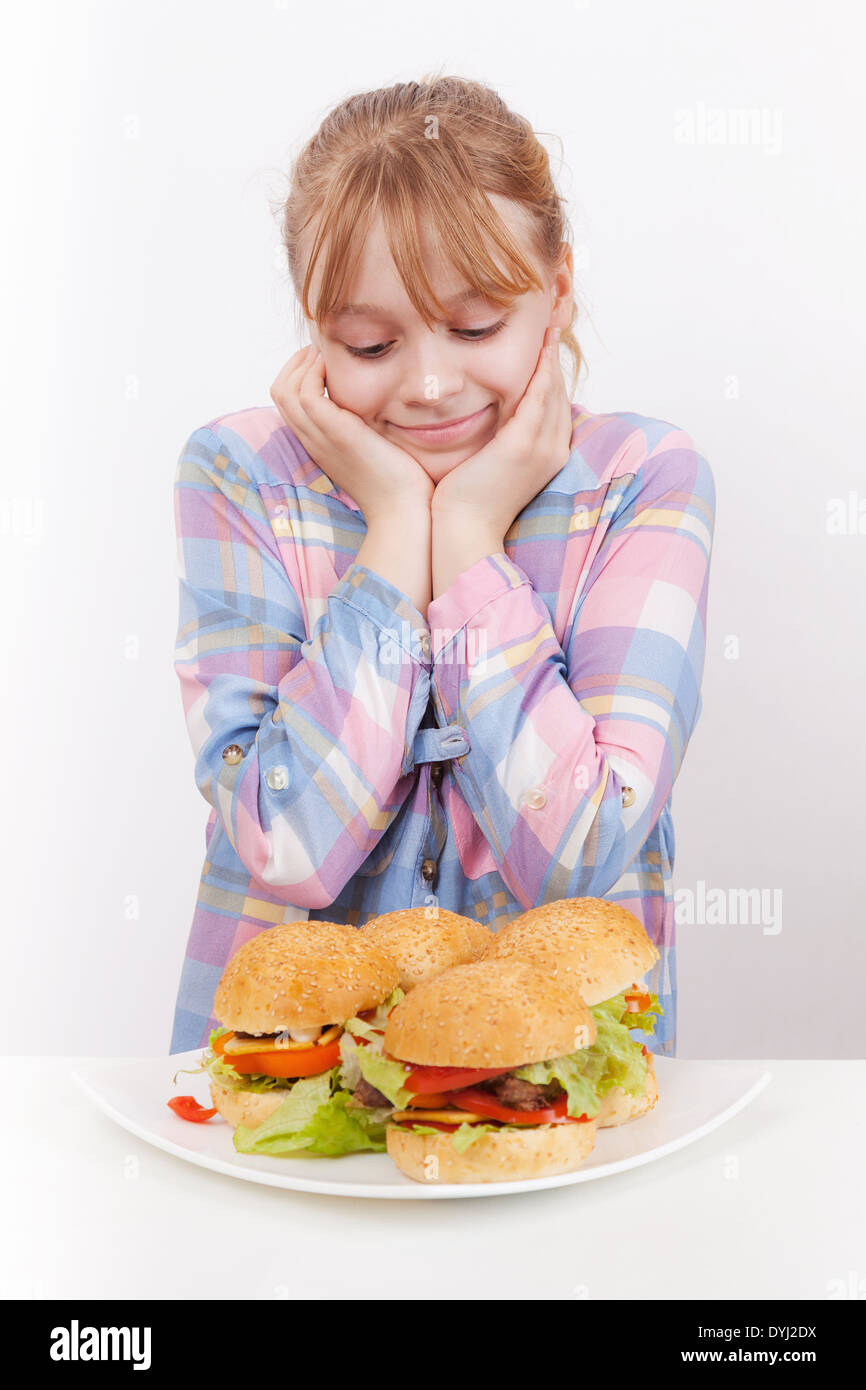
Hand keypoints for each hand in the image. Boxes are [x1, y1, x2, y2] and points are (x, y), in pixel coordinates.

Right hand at [270, 346, 433, 522]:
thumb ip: (367, 427)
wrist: (404, 511)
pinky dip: (314, 373)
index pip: (288, 403)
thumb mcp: (375, 448)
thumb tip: (379, 407)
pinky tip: (336, 368)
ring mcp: (321, 438)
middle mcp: (313, 441)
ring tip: (325, 353)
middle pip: (279, 393)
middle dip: (296, 363)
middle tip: (320, 350)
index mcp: (319, 444)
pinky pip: (306, 394)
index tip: (323, 361)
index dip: (298, 375)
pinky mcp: (336, 433)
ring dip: (303, 363)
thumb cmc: (399, 484)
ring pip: (285, 391)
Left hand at [430, 326, 573, 536]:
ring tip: (551, 324)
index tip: (546, 346)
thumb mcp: (493, 466)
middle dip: (556, 358)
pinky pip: (539, 398)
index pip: (556, 405)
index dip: (553, 374)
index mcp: (548, 456)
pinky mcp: (522, 446)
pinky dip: (542, 371)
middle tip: (553, 323)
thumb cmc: (469, 502)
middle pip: (560, 393)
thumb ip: (499, 441)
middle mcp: (553, 450)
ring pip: (554, 391)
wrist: (463, 532)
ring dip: (553, 356)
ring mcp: (541, 448)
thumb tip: (491, 421)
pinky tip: (542, 348)